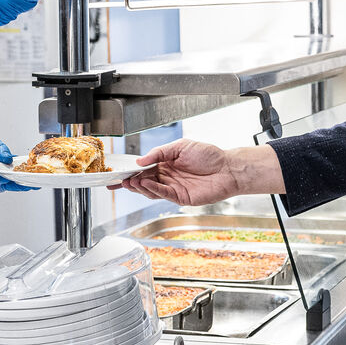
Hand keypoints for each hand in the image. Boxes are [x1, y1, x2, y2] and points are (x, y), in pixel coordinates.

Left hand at [0, 137, 34, 192]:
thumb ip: (1, 147)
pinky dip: (3, 181)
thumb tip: (9, 157)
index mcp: (5, 161)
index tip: (39, 166)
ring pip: (12, 183)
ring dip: (20, 182)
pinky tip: (6, 178)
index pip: (21, 164)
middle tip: (40, 178)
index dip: (31, 166)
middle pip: (20, 177)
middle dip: (30, 178)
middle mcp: (3, 172)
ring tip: (30, 181)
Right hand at [109, 139, 245, 205]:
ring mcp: (174, 189)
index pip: (144, 169)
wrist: (228, 168)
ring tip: (130, 182)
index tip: (117, 173)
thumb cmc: (209, 155)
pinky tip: (145, 184)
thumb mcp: (180, 146)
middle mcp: (168, 178)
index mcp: (166, 164)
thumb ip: (159, 153)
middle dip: (130, 182)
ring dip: (139, 186)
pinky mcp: (181, 198)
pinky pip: (163, 194)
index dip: (130, 172)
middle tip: (119, 180)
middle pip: (144, 182)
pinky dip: (153, 189)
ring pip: (151, 190)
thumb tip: (140, 160)